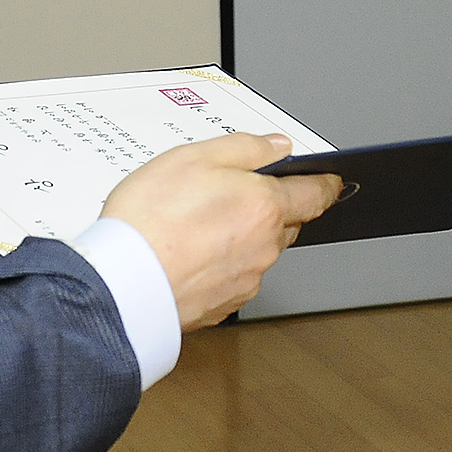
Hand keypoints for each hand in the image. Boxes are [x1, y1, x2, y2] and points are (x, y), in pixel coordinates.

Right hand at [101, 133, 341, 329]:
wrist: (122, 284)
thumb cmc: (150, 221)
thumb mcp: (194, 157)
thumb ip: (244, 147)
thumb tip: (275, 146)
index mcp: (265, 207)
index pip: (315, 194)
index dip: (324, 183)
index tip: (329, 180)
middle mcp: (264, 247)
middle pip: (285, 223)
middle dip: (271, 208)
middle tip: (231, 194)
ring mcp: (246, 280)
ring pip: (258, 251)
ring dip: (241, 237)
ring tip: (195, 224)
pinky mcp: (223, 305)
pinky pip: (233, 276)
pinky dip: (219, 263)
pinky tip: (188, 253)